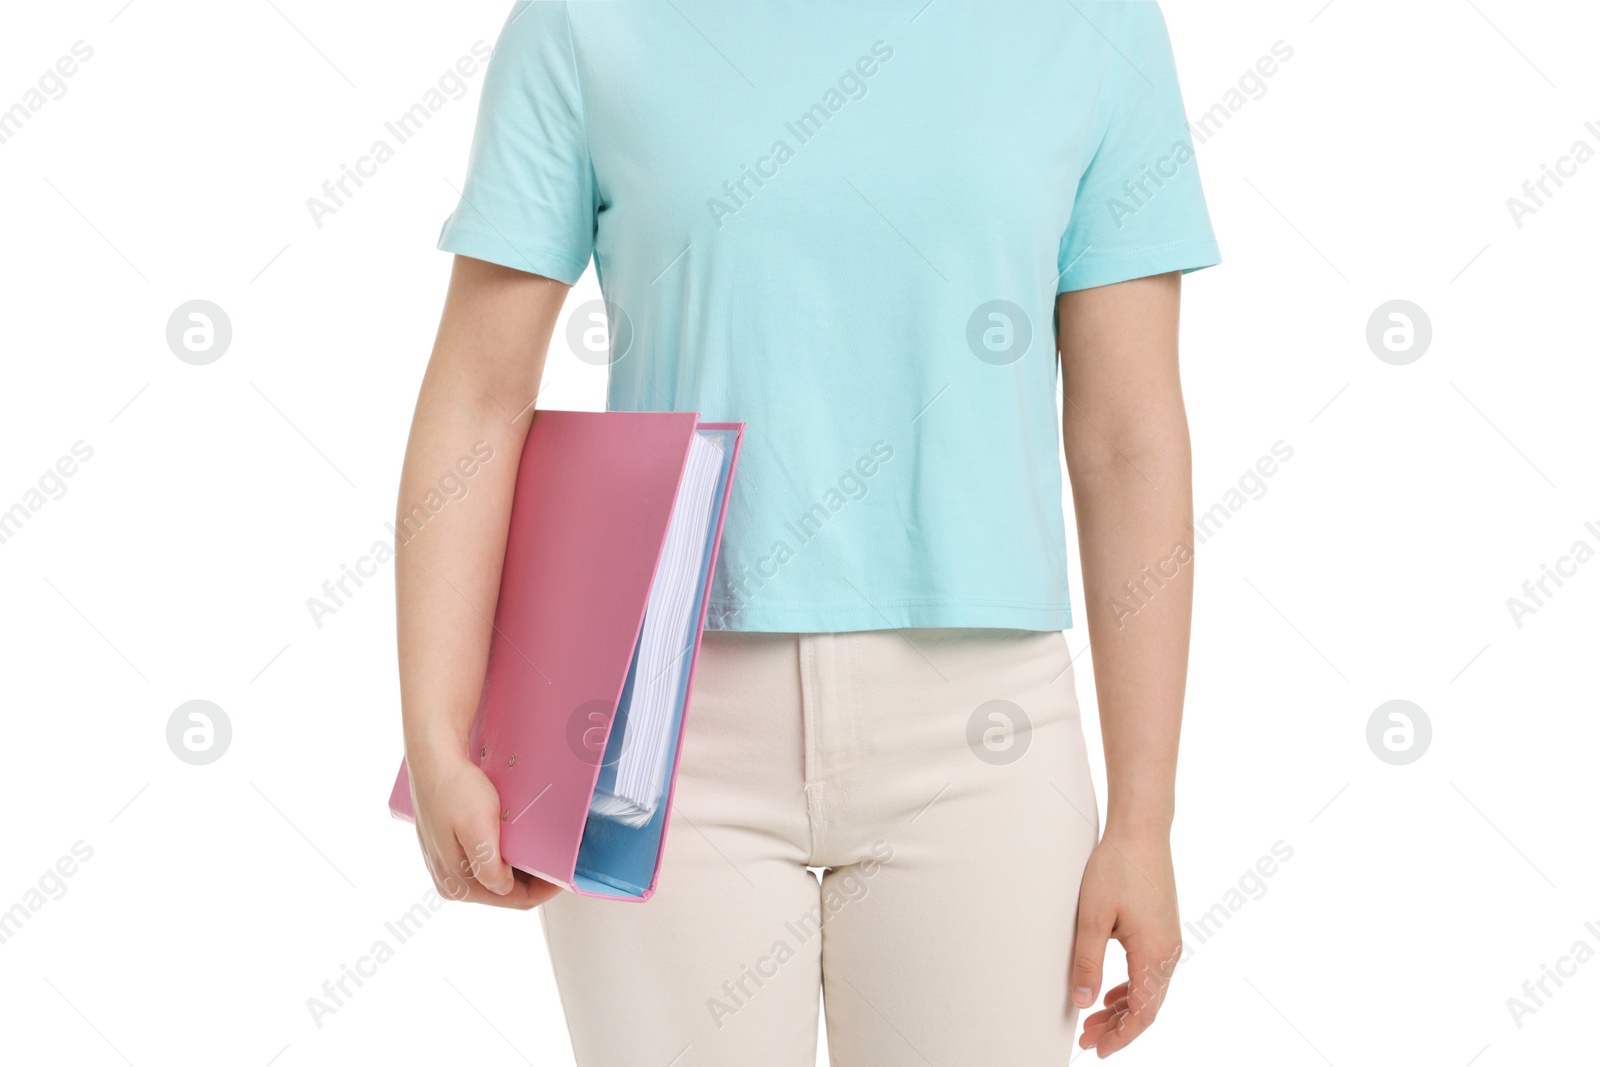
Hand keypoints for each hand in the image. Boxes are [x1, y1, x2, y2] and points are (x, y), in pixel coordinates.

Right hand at [409, 749, 561, 908]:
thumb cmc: (455, 789)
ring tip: (541, 850)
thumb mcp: (476, 827)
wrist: (435, 761)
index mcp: (458, 884)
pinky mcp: (451, 852)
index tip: (565, 874)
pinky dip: (506, 857)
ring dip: (521, 868)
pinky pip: (488, 864)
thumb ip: (488, 866)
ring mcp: (450, 868)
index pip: (515, 899)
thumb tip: (502, 888)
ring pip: (499, 878)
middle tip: (557, 861)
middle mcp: (451, 882)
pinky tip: (516, 842)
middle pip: (507, 892)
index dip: (545, 889)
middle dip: (534, 880)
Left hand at [1072, 831, 1181, 1056]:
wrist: (1141, 831)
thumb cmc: (1117, 868)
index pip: (1142, 1013)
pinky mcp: (1163, 929)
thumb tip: (1084, 1002)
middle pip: (1147, 1006)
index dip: (1121, 1036)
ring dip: (1123, 1008)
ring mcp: (1169, 940)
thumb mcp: (1092, 918)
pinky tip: (1110, 993)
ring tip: (1094, 1021)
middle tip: (1089, 1040)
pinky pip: (1150, 972)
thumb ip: (1087, 963)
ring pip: (1149, 990)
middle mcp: (1169, 951)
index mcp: (1154, 953)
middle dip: (1118, 1027)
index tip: (1098, 1050)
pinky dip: (1130, 988)